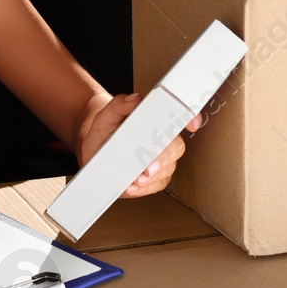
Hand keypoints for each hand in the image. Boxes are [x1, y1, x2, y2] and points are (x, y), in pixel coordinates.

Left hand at [73, 93, 202, 197]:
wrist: (95, 149)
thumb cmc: (105, 130)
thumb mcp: (106, 116)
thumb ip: (119, 104)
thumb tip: (135, 98)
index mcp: (156, 121)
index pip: (181, 117)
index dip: (191, 117)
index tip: (191, 124)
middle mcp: (164, 140)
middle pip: (176, 148)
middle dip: (164, 159)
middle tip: (148, 168)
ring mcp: (162, 160)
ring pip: (169, 169)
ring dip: (153, 177)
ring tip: (134, 180)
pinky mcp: (156, 178)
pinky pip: (158, 184)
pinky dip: (145, 188)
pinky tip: (131, 187)